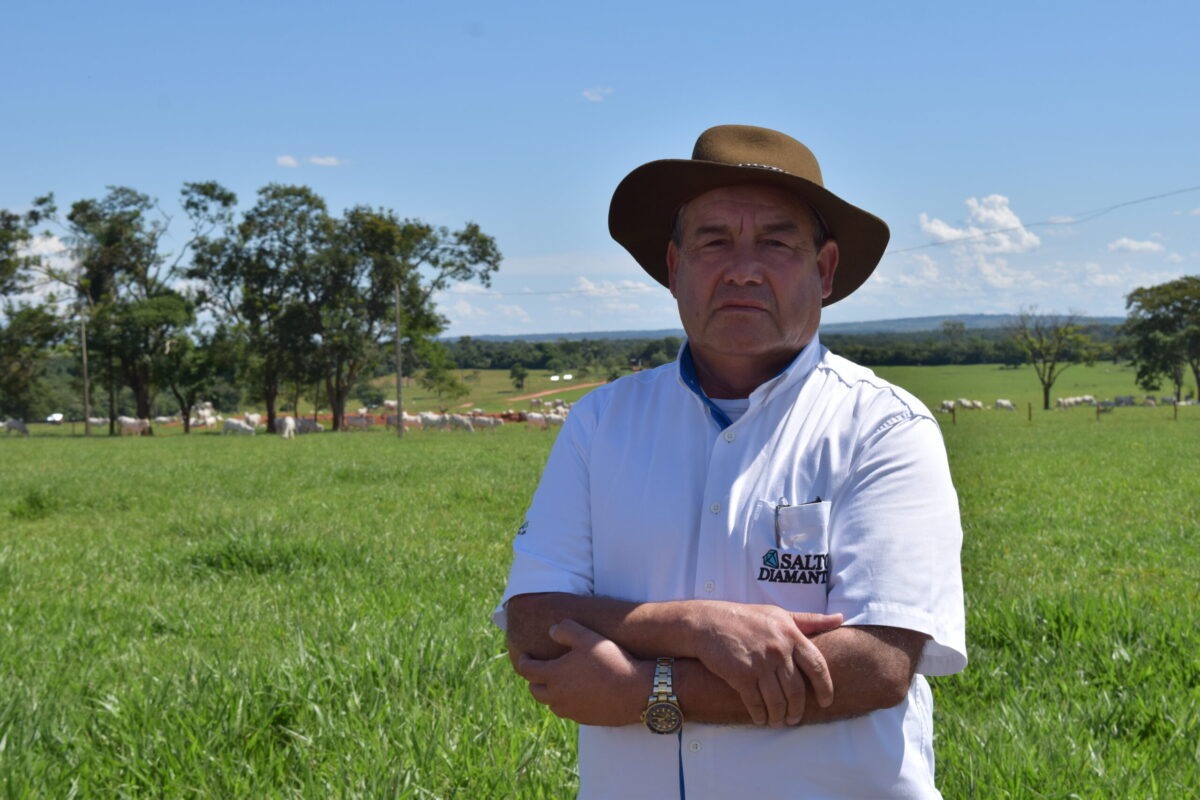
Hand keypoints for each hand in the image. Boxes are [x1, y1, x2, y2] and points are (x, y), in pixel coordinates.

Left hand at [514, 619, 648, 726]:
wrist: (635, 691)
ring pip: (551, 704)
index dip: (523, 661)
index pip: (527, 670)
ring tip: (557, 683)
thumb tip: (551, 630)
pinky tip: (576, 694)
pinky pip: (568, 712)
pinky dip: (566, 703)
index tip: (524, 656)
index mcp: (554, 675)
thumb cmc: (611, 661)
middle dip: (534, 680)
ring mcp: (571, 710)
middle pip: (535, 691)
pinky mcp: (585, 720)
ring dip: (550, 694)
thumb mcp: (588, 637)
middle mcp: (558, 696)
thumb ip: (566, 630)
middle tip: (538, 671)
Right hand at [689, 602, 840, 726]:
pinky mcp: (741, 675)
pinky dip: (760, 715)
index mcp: (791, 634)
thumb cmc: (745, 618)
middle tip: (795, 718)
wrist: (707, 623)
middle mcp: (778, 650)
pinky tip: (760, 718)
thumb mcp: (779, 614)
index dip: (825, 688)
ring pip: (778, 701)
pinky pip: (756, 703)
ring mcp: (760, 663)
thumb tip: (840, 618)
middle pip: (797, 690)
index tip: (826, 702)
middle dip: (798, 710)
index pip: (818, 666)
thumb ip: (810, 620)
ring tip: (777, 721)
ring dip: (779, 716)